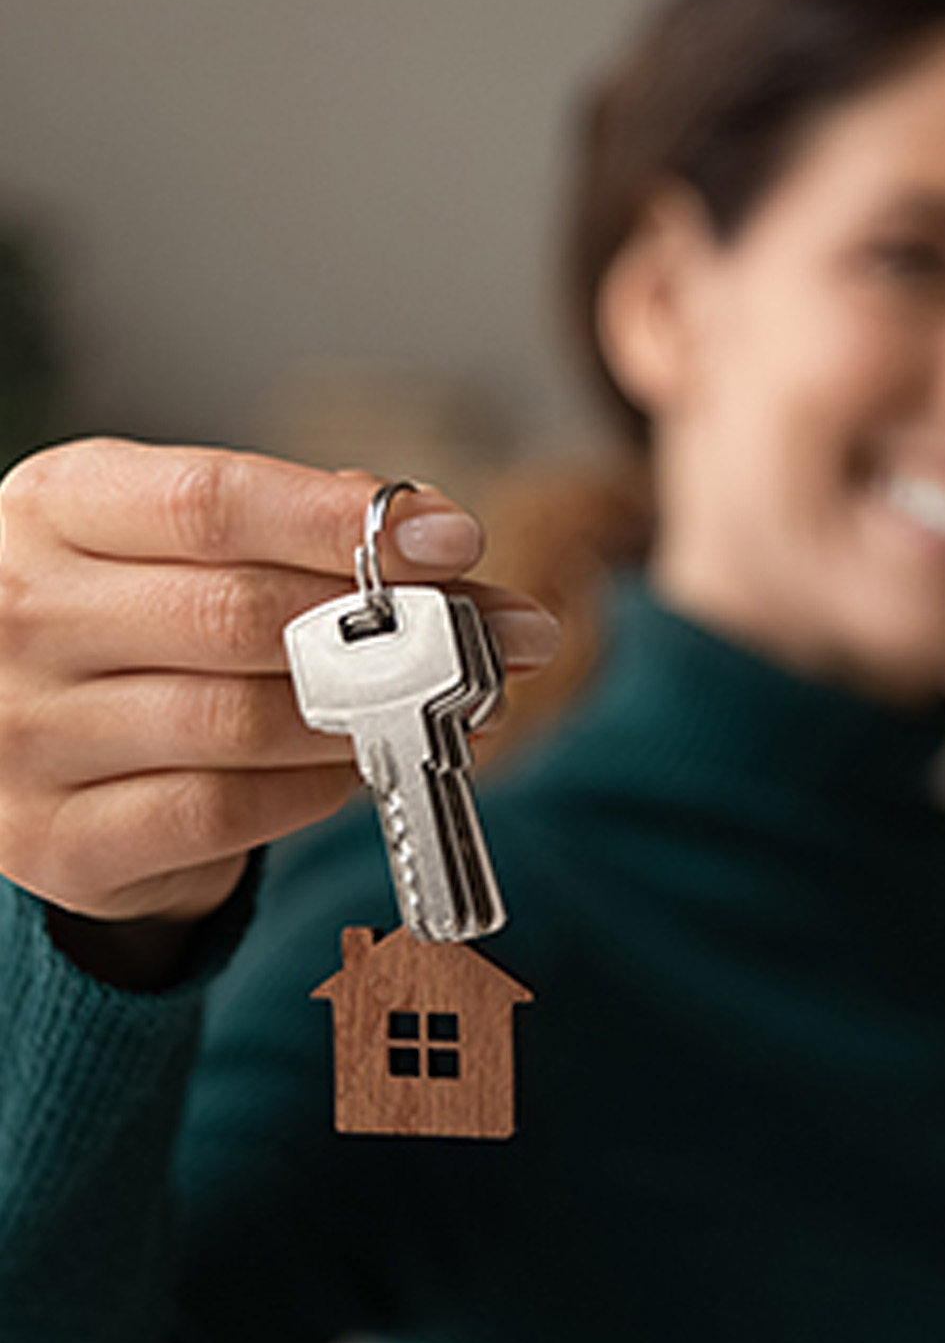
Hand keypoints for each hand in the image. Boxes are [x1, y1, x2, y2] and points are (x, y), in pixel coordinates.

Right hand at [0, 438, 558, 939]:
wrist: (16, 731)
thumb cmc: (126, 617)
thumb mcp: (173, 540)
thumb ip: (290, 525)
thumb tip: (427, 534)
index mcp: (53, 506)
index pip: (211, 501)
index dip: (342, 522)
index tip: (456, 539)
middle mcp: (21, 614)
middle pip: (239, 615)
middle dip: (393, 626)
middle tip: (498, 633)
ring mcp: (28, 734)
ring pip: (243, 721)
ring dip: (373, 714)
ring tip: (450, 701)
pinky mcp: (60, 841)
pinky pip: (226, 813)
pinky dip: (317, 788)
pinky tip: (361, 761)